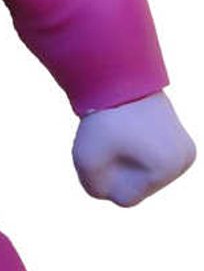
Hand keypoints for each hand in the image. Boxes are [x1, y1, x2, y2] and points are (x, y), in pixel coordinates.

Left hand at [72, 91, 195, 206]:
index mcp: (168, 167)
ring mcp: (185, 149)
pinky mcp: (179, 139)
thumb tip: (110, 193)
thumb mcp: (86, 159)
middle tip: (112, 139)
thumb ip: (95, 189)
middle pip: (137, 187)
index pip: (125, 197)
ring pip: (142, 175)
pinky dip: (132, 152)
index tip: (103, 149)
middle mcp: (184, 160)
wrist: (120, 73)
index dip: (104, 178)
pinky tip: (130, 132)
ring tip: (122, 134)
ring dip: (124, 161)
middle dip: (117, 170)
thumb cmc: (103, 116)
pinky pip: (148, 161)